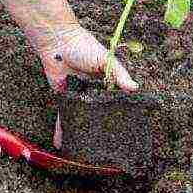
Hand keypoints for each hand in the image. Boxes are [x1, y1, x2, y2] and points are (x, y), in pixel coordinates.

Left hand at [39, 25, 137, 148]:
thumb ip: (119, 74)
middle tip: (106, 146)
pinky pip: (64, 116)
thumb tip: (135, 88)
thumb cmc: (84, 46)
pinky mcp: (63, 97)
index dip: (119, 113)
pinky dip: (62, 129)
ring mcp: (77, 95)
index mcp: (106, 81)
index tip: (126, 129)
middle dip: (101, 126)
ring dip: (82, 130)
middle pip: (97, 112)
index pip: (115, 100)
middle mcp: (92, 90)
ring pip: (81, 116)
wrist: (58, 41)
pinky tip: (62, 143)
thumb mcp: (105, 59)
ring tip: (86, 151)